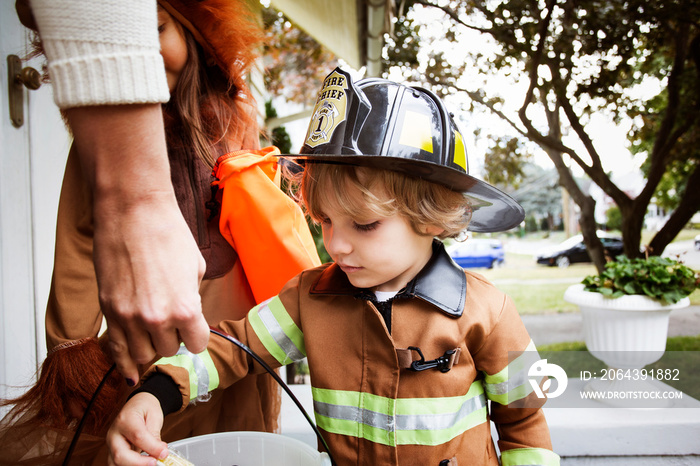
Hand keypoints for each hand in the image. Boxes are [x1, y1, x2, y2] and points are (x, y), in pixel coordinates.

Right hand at [65, 104, 209, 381]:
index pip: (197, 344)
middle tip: (172, 319)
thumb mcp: (195, 268)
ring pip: (143, 354)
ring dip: (151, 344)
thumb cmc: (168, 234)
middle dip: (174, 337)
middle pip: (169, 349)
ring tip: (153, 327)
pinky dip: (125, 362)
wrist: (133, 212)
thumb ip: (192, 299)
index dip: (197, 334)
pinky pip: (116, 350)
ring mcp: (129, 317)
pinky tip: (132, 372)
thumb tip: (189, 318)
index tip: (194, 327)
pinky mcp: (108, 311)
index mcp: (185, 308)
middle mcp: (157, 318)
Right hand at [107, 393, 166, 465]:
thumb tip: (161, 453)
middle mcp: (114, 433)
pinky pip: (115, 464)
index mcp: (126, 419)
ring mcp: (111, 444)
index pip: (137, 436)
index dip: (151, 448)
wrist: (137, 404)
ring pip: (115, 463)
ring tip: (150, 463)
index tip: (164, 453)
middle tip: (155, 463)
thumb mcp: (154, 416)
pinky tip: (142, 464)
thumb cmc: (146, 408)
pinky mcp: (112, 452)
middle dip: (139, 463)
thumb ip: (155, 435)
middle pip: (120, 454)